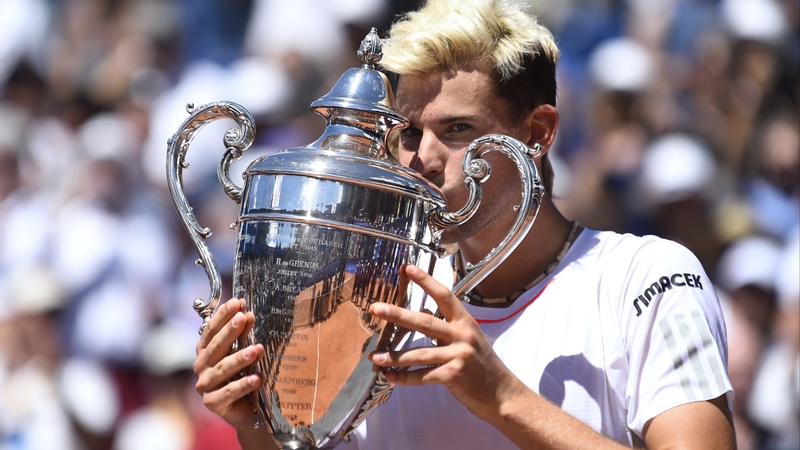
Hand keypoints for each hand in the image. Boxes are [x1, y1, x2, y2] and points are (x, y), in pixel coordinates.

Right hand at [193, 298, 265, 429]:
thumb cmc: (243, 375)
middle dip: (230, 331)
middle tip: (244, 317)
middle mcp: (201, 367)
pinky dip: (244, 385)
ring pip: (222, 369)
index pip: (211, 330)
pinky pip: (229, 392)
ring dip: (240, 358)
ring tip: (257, 349)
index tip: (237, 302)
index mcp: (205, 352)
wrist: (248, 410)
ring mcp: (205, 386)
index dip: (223, 316)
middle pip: (216, 347)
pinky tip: (258, 378)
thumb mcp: (244, 351)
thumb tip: (247, 310)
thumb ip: (243, 334)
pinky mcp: (213, 403)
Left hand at [367, 265, 522, 420]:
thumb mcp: (469, 338)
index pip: (444, 296)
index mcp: (465, 322)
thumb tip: (421, 314)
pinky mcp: (453, 376)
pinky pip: (422, 376)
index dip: (426, 281)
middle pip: (424, 323)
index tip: (407, 268)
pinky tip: (390, 376)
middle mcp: (462, 336)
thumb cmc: (482, 365)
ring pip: (419, 354)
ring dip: (394, 356)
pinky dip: (404, 378)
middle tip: (377, 308)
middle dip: (398, 315)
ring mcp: (458, 356)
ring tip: (375, 356)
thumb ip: (446, 326)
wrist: (501, 393)